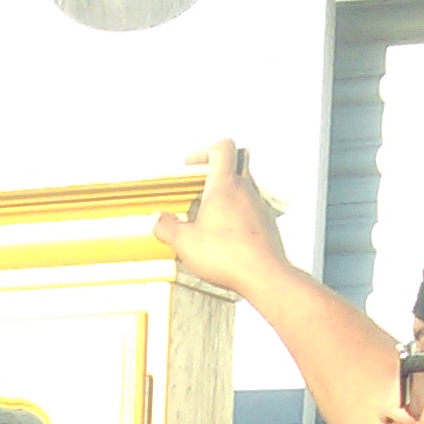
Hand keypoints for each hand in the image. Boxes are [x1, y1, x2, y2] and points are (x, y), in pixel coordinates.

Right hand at [154, 140, 288, 297]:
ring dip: (228, 191)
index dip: (204, 152)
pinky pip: (252, 207)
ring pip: (246, 184)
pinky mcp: (266, 223)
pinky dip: (238, 212)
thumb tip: (156, 219)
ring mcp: (259, 206)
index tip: (190, 167)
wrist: (263, 275)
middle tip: (202, 183)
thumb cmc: (228, 255)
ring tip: (209, 213)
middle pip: (239, 159)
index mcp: (224, 186)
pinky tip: (225, 233)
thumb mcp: (186, 243)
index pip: (222, 148)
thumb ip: (167, 228)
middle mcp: (245, 190)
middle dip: (219, 165)